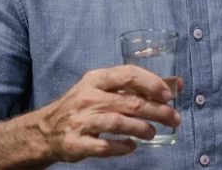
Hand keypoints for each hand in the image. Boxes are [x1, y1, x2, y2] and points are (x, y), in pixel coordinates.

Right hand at [34, 65, 183, 162]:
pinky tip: (132, 146)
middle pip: (130, 102)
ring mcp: (80, 121)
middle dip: (158, 111)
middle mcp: (87, 98)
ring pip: (119, 123)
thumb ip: (136, 86)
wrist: (44, 130)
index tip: (169, 94)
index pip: (128, 74)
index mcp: (96, 79)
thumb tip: (177, 84)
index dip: (152, 83)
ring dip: (142, 129)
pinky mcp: (75, 143)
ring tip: (153, 133)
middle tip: (175, 119)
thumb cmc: (83, 106)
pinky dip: (122, 147)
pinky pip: (104, 147)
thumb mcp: (103, 88)